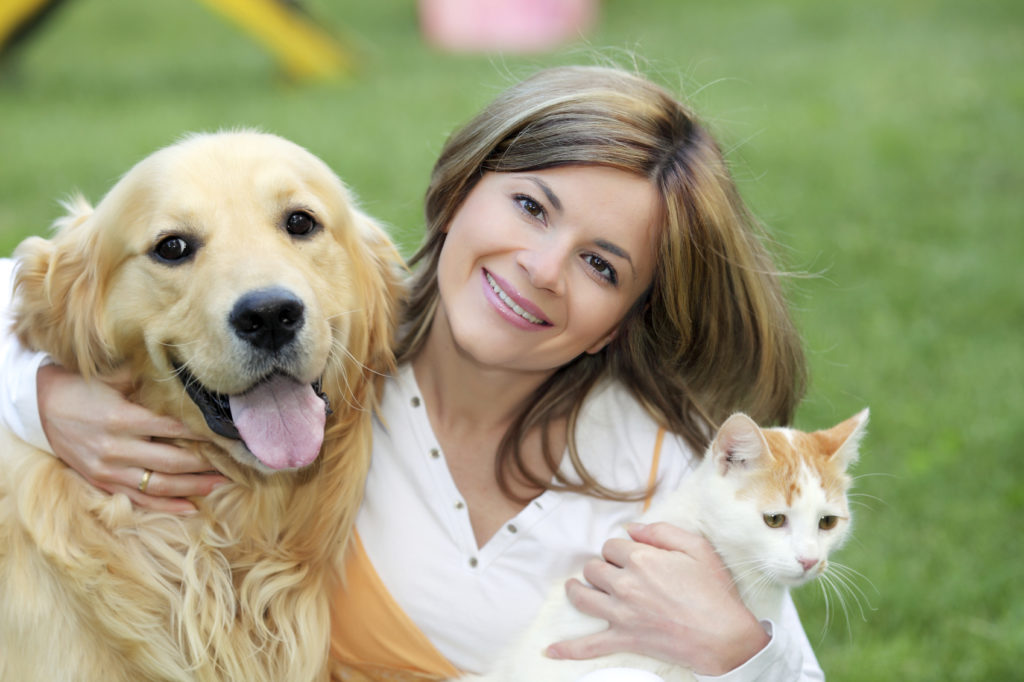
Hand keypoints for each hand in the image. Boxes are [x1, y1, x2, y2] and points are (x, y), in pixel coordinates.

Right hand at [37, 364, 228, 512]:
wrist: (40, 407)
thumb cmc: (83, 387)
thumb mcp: (114, 377)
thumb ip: (148, 381)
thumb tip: (187, 380)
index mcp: (122, 419)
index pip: (174, 429)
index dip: (203, 433)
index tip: (227, 434)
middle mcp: (116, 448)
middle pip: (172, 462)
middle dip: (206, 464)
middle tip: (233, 463)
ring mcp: (108, 469)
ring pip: (159, 485)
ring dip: (193, 487)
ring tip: (220, 483)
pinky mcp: (102, 482)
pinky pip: (139, 500)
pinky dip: (166, 506)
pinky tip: (192, 507)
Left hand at [546, 522, 769, 674]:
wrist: (724, 637)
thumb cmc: (714, 592)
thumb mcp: (697, 548)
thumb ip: (662, 531)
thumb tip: (632, 528)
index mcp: (642, 559)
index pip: (611, 545)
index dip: (619, 549)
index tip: (629, 555)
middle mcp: (625, 584)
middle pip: (594, 568)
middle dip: (602, 567)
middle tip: (615, 573)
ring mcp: (621, 613)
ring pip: (583, 596)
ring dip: (577, 590)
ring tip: (576, 587)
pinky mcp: (624, 638)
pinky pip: (589, 645)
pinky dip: (569, 649)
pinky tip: (551, 649)